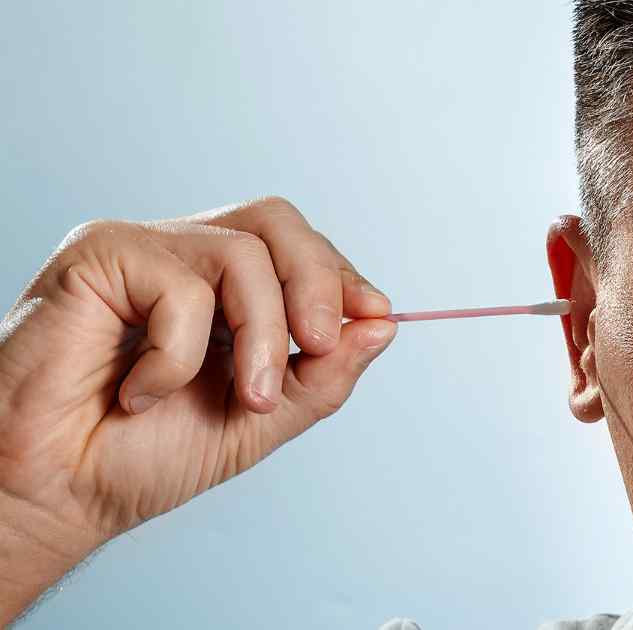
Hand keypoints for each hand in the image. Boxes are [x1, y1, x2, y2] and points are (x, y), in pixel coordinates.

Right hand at [0, 197, 395, 618]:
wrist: (55, 494)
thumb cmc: (137, 458)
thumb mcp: (260, 419)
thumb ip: (323, 374)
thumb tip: (384, 324)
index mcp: (218, 286)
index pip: (296, 244)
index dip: (341, 277)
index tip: (375, 316)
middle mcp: (179, 256)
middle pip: (276, 220)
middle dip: (318, 282)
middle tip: (319, 347)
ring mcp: (137, 251)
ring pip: (241, 251)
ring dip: (260, 335)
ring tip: (242, 396)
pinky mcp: (95, 257)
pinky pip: (179, 287)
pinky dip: (178, 355)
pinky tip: (138, 393)